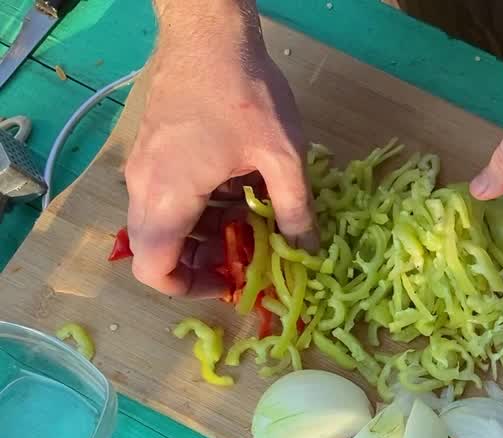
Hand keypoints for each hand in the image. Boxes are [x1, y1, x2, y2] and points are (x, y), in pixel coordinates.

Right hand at [125, 11, 313, 296]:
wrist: (208, 34)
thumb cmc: (244, 94)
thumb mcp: (283, 158)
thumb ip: (293, 210)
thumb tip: (306, 250)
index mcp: (169, 197)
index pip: (153, 269)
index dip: (187, 288)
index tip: (228, 282)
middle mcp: (145, 186)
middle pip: (157, 248)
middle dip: (201, 262)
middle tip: (247, 256)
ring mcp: (145, 165)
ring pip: (163, 221)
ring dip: (204, 232)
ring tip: (252, 224)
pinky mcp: (154, 148)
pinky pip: (167, 194)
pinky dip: (198, 206)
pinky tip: (240, 191)